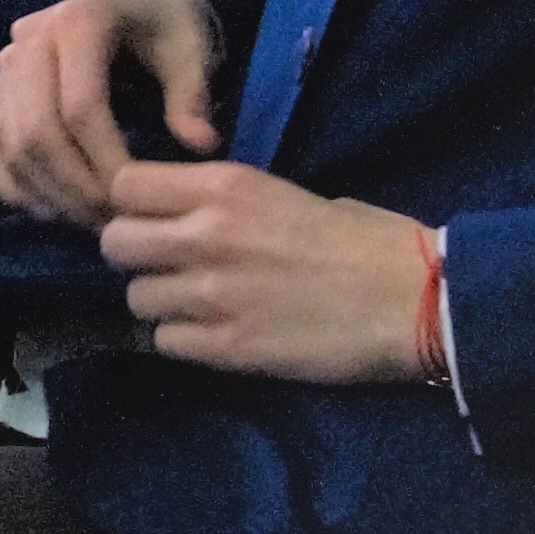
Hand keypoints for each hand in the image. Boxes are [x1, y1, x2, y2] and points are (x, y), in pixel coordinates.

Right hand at [0, 0, 227, 227]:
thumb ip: (192, 95)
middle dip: (73, 186)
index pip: (80, 106)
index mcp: (79, 22)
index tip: (136, 197)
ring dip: (45, 194)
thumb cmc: (165, 23)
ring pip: (8, 145)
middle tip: (111, 221)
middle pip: (36, 130)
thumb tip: (199, 146)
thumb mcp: (191, 48)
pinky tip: (53, 210)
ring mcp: (5, 68)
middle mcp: (29, 41)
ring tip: (89, 221)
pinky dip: (14, 186)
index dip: (105, 160)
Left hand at [100, 160, 433, 383]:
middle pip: (116, 243)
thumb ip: (223, 203)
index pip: (124, 186)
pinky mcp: (228, 347)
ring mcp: (212, 295)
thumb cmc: (367, 240)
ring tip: (198, 304)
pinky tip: (214, 334)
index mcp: (224, 188)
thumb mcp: (287, 194)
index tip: (152, 217)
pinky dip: (181, 340)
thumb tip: (180, 214)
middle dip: (135, 256)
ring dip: (159, 302)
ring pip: (135, 298)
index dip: (131, 204)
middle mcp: (205, 237)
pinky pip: (165, 342)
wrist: (418, 300)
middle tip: (166, 265)